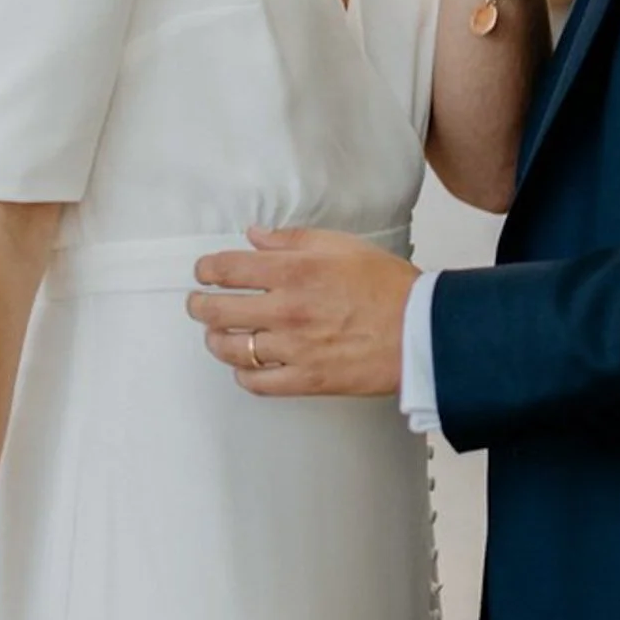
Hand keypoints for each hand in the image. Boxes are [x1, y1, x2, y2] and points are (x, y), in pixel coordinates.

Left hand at [188, 229, 416, 396]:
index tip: (204, 271)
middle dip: (200, 305)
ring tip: (217, 335)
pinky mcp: (305, 380)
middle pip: (217, 311)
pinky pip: (257, 382)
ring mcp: (293, 348)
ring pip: (231, 349)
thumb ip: (293, 240)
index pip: (227, 269)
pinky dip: (244, 374)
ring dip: (216, 340)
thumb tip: (255, 237)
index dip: (207, 269)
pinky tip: (247, 366)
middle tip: (198, 303)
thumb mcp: (342, 246)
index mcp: (294, 272)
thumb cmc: (388, 287)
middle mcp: (287, 311)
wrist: (420, 331)